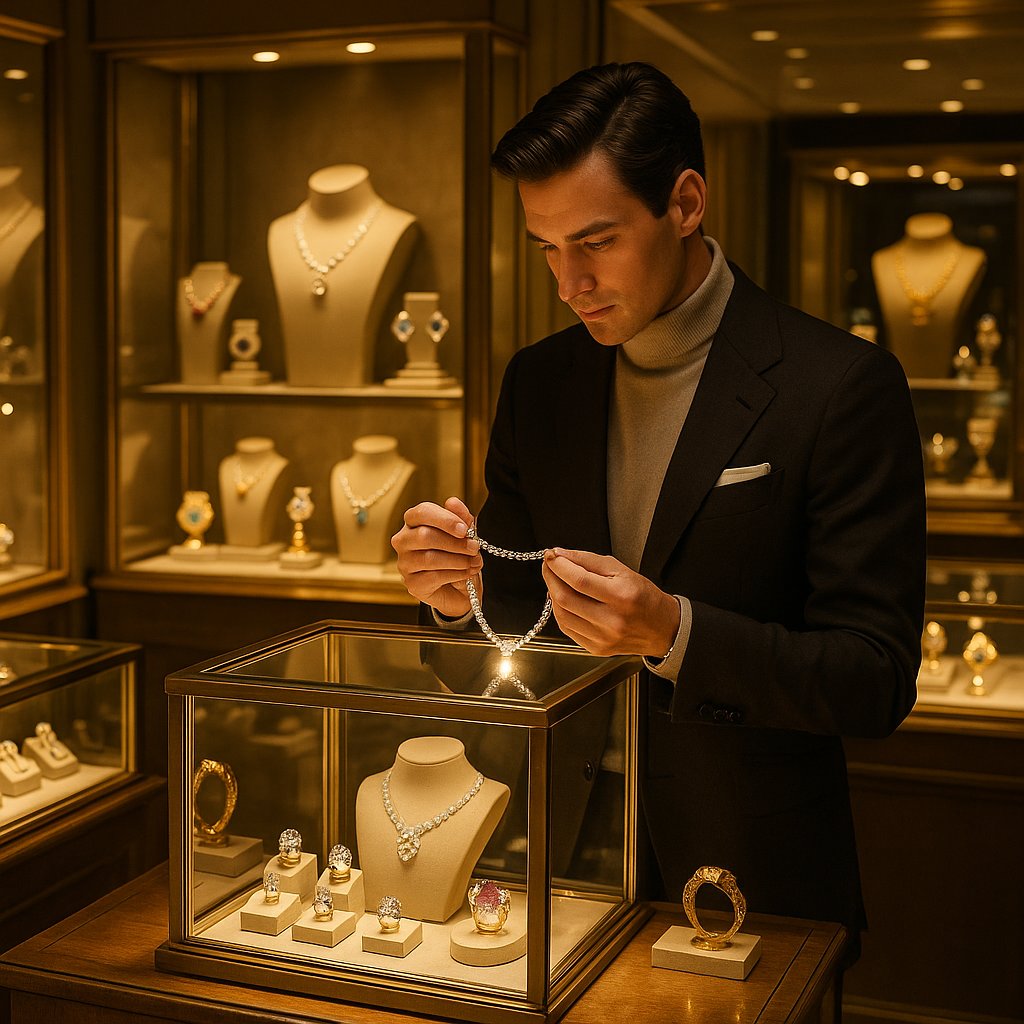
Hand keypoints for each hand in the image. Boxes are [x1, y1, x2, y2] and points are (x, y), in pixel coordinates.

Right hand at [391, 497, 482, 618]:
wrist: (460, 588)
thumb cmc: (458, 556)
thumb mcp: (464, 535)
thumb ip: (460, 518)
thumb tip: (452, 502)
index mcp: (414, 522)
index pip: (422, 512)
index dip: (445, 519)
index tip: (464, 529)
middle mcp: (403, 540)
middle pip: (424, 536)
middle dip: (455, 543)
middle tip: (474, 547)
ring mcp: (405, 563)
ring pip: (429, 558)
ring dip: (458, 560)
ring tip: (474, 562)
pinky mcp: (412, 583)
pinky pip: (434, 577)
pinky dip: (455, 574)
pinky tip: (467, 573)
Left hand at [541, 547, 679, 657]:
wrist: (662, 628)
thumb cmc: (644, 597)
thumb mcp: (622, 570)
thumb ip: (589, 561)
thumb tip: (561, 555)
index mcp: (621, 597)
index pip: (579, 580)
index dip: (559, 566)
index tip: (551, 556)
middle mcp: (612, 620)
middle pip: (566, 598)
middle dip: (551, 578)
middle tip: (549, 566)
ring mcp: (603, 638)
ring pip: (562, 614)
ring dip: (553, 594)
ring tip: (555, 581)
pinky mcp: (596, 648)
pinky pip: (567, 628)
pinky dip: (560, 612)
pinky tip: (563, 600)